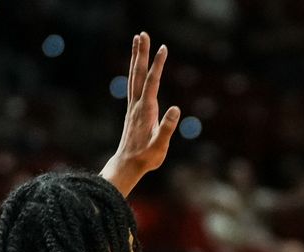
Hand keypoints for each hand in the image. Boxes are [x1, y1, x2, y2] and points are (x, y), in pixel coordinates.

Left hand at [103, 32, 180, 195]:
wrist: (127, 165)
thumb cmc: (146, 158)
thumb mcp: (159, 146)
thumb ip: (167, 128)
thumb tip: (176, 109)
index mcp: (145, 111)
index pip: (152, 82)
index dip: (158, 65)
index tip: (163, 48)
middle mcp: (136, 104)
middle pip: (138, 73)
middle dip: (142, 53)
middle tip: (143, 34)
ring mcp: (133, 106)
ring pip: (134, 76)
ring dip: (137, 58)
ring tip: (138, 41)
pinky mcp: (133, 110)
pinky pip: (134, 84)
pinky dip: (136, 71)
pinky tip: (138, 65)